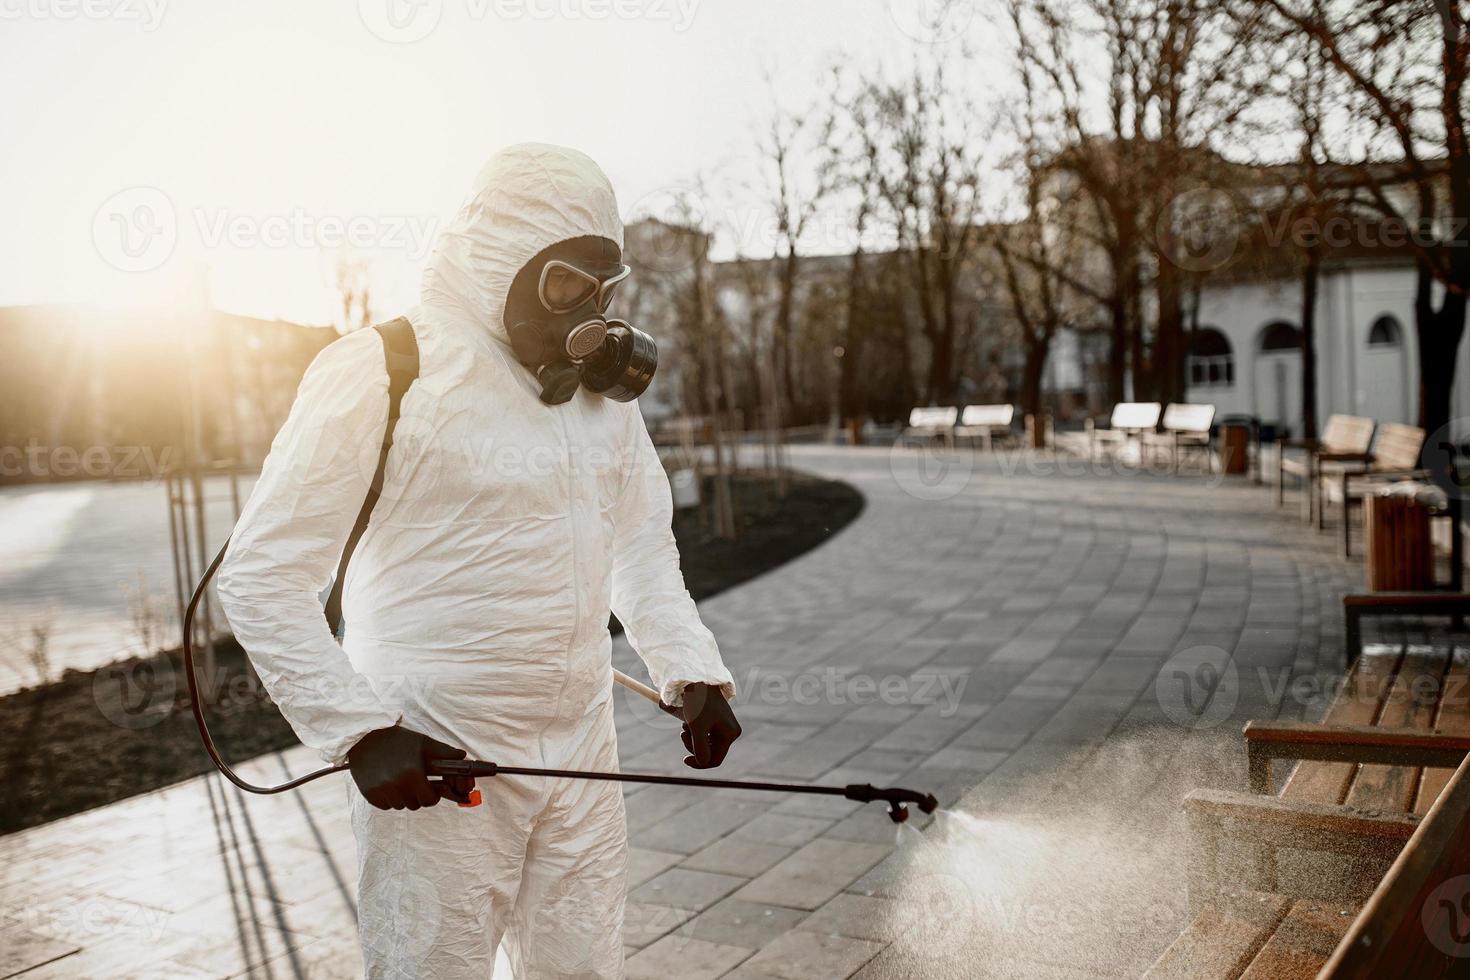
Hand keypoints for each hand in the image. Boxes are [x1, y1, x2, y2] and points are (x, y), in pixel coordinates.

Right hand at [347, 725, 473, 809]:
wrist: (365, 738)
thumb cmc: (398, 740)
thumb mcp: (423, 742)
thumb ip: (444, 751)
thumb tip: (463, 756)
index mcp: (413, 773)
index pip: (430, 800)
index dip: (432, 795)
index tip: (430, 788)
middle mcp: (397, 784)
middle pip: (415, 805)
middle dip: (418, 796)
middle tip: (414, 782)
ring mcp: (381, 790)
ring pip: (400, 806)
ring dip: (403, 797)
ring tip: (399, 780)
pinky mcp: (369, 794)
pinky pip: (385, 806)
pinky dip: (388, 798)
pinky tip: (386, 783)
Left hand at [677, 683, 740, 768]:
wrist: (697, 679)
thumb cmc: (698, 701)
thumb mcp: (697, 726)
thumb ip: (700, 747)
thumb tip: (703, 762)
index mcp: (730, 734)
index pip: (715, 760)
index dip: (699, 763)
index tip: (684, 759)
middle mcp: (729, 732)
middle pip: (709, 752)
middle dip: (693, 744)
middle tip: (683, 732)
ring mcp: (722, 727)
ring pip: (704, 743)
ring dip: (692, 737)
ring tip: (686, 723)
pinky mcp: (715, 722)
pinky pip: (703, 734)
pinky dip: (694, 730)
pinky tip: (688, 719)